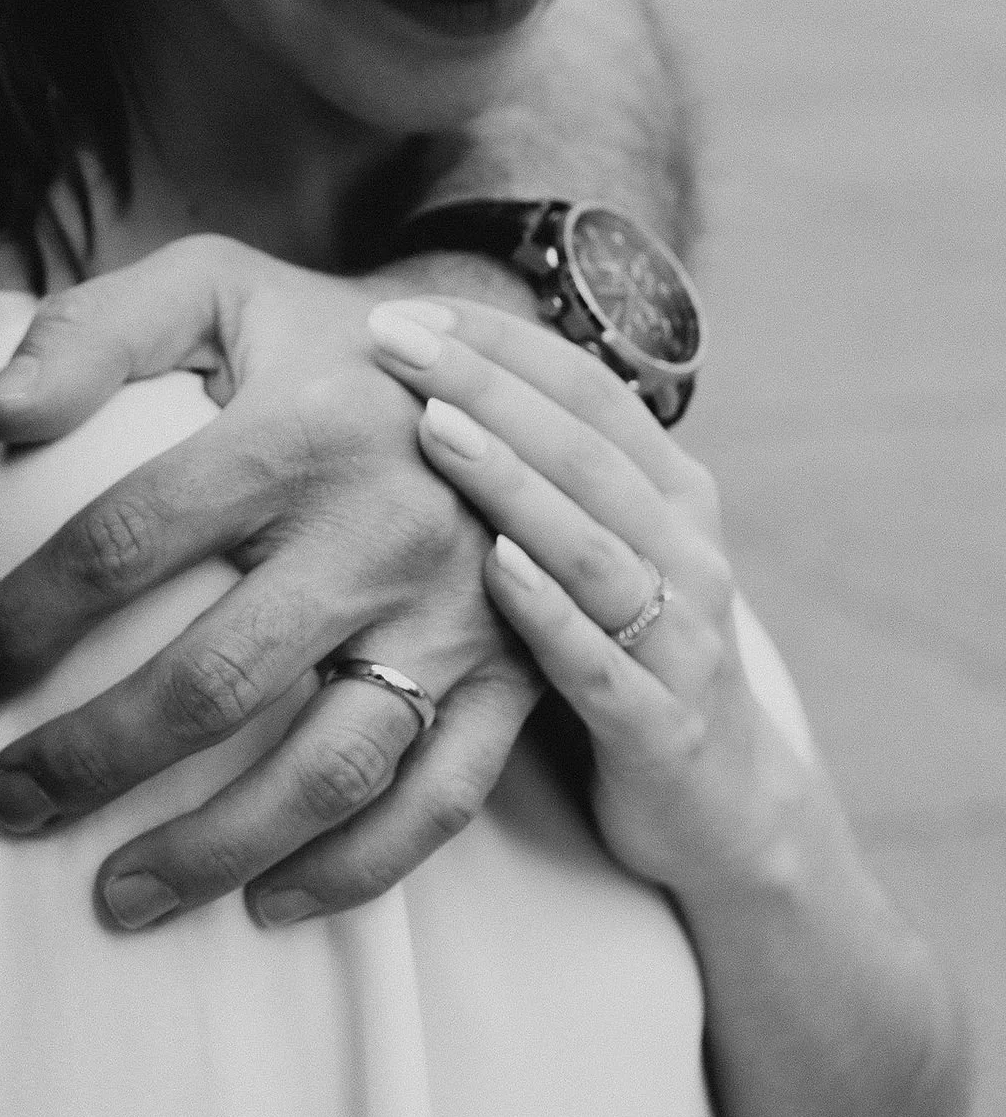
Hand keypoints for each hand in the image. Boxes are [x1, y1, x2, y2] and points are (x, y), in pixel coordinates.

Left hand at [0, 236, 542, 929]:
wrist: (511, 361)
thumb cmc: (324, 338)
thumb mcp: (214, 287)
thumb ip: (94, 330)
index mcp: (299, 431)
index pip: (128, 541)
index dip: (29, 619)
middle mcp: (382, 531)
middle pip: (216, 680)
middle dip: (95, 759)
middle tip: (10, 804)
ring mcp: (458, 615)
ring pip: (329, 768)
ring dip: (215, 848)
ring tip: (115, 895)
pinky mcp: (515, 676)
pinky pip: (438, 800)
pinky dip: (356, 870)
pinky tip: (270, 904)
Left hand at [366, 294, 795, 893]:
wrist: (723, 809)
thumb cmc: (618, 655)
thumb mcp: (592, 550)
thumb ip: (535, 474)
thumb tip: (412, 386)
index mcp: (667, 492)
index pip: (583, 387)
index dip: (498, 342)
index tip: (402, 307)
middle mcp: (684, 550)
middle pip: (583, 449)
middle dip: (486, 385)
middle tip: (394, 337)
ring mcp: (681, 640)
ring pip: (594, 545)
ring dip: (513, 483)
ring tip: (434, 427)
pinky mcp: (662, 729)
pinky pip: (600, 661)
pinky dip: (551, 613)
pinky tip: (495, 569)